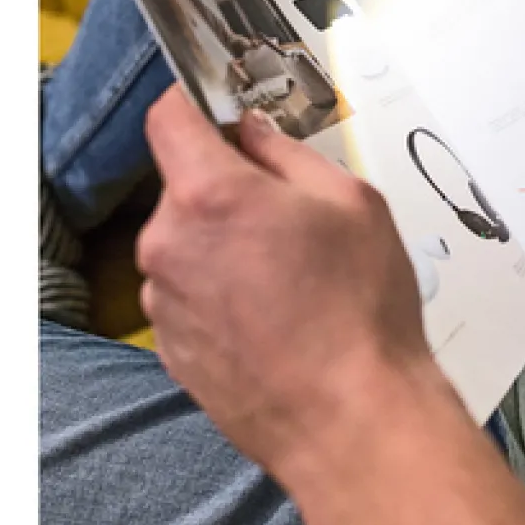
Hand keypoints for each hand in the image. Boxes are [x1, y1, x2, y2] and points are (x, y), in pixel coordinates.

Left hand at [137, 87, 430, 475]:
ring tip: (287, 276)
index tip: (212, 108)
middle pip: (183, 186)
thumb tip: (253, 135)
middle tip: (286, 213)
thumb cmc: (358, 314)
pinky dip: (220, 290)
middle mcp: (169, 246)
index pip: (168, 119)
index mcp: (210, 196)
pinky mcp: (171, 348)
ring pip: (187, 242)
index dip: (190, 104)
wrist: (351, 421)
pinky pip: (189, 293)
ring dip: (223, 243)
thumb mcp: (350, 201)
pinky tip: (272, 314)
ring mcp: (165, 303)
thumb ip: (287, 153)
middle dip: (226, 185)